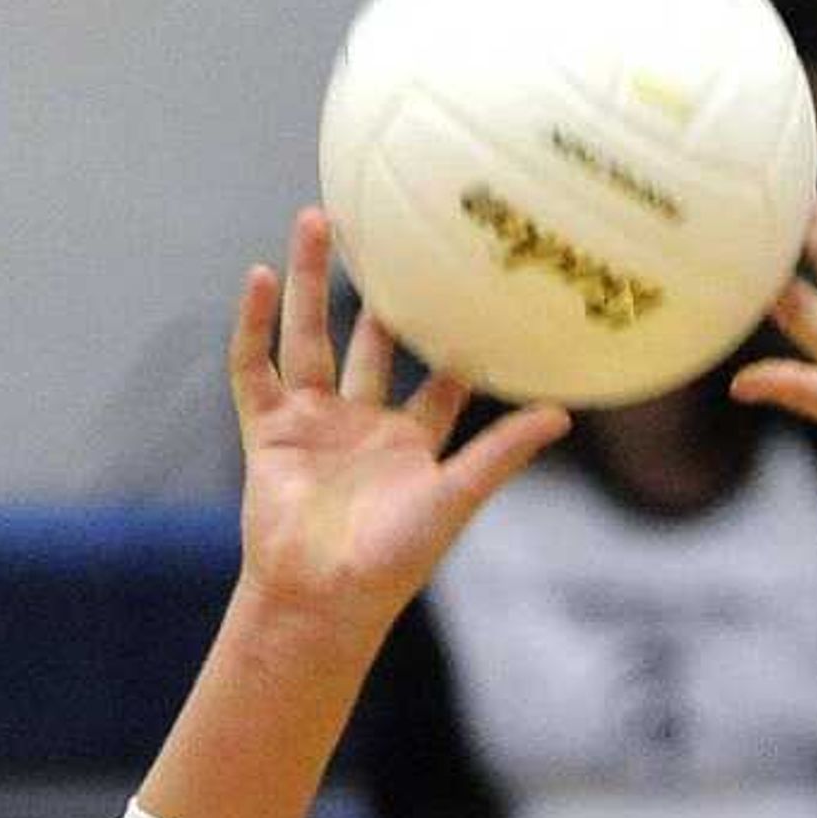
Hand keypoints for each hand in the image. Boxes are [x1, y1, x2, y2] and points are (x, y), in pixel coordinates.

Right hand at [226, 209, 567, 627]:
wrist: (322, 598)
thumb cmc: (393, 561)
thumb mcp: (455, 497)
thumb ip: (501, 453)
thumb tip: (563, 415)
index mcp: (412, 443)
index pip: (441, 381)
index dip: (457, 341)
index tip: (475, 287)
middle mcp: (361, 425)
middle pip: (369, 343)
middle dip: (379, 293)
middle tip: (389, 232)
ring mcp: (311, 424)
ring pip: (310, 337)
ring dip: (311, 282)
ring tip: (316, 220)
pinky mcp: (267, 430)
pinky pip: (254, 367)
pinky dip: (254, 324)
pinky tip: (260, 276)